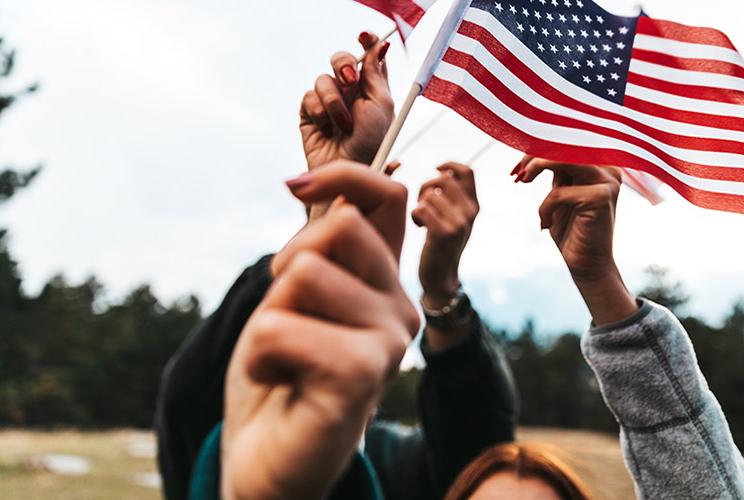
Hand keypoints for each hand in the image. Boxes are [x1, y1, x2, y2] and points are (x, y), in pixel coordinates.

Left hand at [222, 163, 418, 499]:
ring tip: (285, 356)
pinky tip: (278, 379)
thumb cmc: (279, 371)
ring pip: (305, 274)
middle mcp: (400, 306)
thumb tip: (312, 184)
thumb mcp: (293, 294)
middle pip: (338, 227)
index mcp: (384, 281)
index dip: (345, 175)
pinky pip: (280, 327)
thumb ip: (317, 245)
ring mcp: (390, 341)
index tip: (294, 189)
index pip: (388, 198)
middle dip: (287, 264)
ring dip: (269, 315)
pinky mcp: (365, 375)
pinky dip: (259, 353)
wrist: (266, 456)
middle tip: (286, 314)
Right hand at [299, 31, 392, 168]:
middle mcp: (351, 93)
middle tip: (350, 80)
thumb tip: (380, 45)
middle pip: (342, 60)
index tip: (364, 36)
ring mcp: (329, 102)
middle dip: (343, 65)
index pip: (369, 57)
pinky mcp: (310, 114)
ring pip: (323, 79)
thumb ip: (376, 74)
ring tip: (343, 124)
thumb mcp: (381, 105)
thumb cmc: (371, 142)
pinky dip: (319, 111)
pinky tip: (327, 128)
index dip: (367, 42)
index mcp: (372, 89)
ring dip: (334, 101)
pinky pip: (308, 97)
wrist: (347, 169)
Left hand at [412, 163, 478, 306]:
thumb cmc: (441, 243)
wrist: (441, 277)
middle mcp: (470, 212)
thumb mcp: (455, 218)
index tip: (436, 169)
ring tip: (422, 219)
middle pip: (443, 179)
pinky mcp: (444, 234)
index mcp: (474, 205)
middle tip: (422, 203)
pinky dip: (415, 216)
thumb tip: (442, 171)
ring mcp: (459, 223)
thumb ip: (454, 196)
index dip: (449, 164)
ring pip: (430, 194)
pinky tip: (419, 227)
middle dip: (426, 186)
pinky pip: (422, 209)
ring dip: (419, 204)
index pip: (467, 171)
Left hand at [516, 156, 636, 324]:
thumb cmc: (571, 230)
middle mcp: (610, 168)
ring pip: (563, 159)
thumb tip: (534, 145)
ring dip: (536, 167)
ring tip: (522, 181)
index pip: (568, 141)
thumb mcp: (561, 192)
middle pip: (565, 144)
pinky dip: (545, 207)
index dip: (539, 145)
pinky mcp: (601, 198)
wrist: (586, 265)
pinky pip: (559, 193)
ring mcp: (608, 181)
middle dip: (534, 154)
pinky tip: (546, 224)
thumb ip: (557, 168)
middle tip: (517, 173)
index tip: (518, 163)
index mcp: (602, 164)